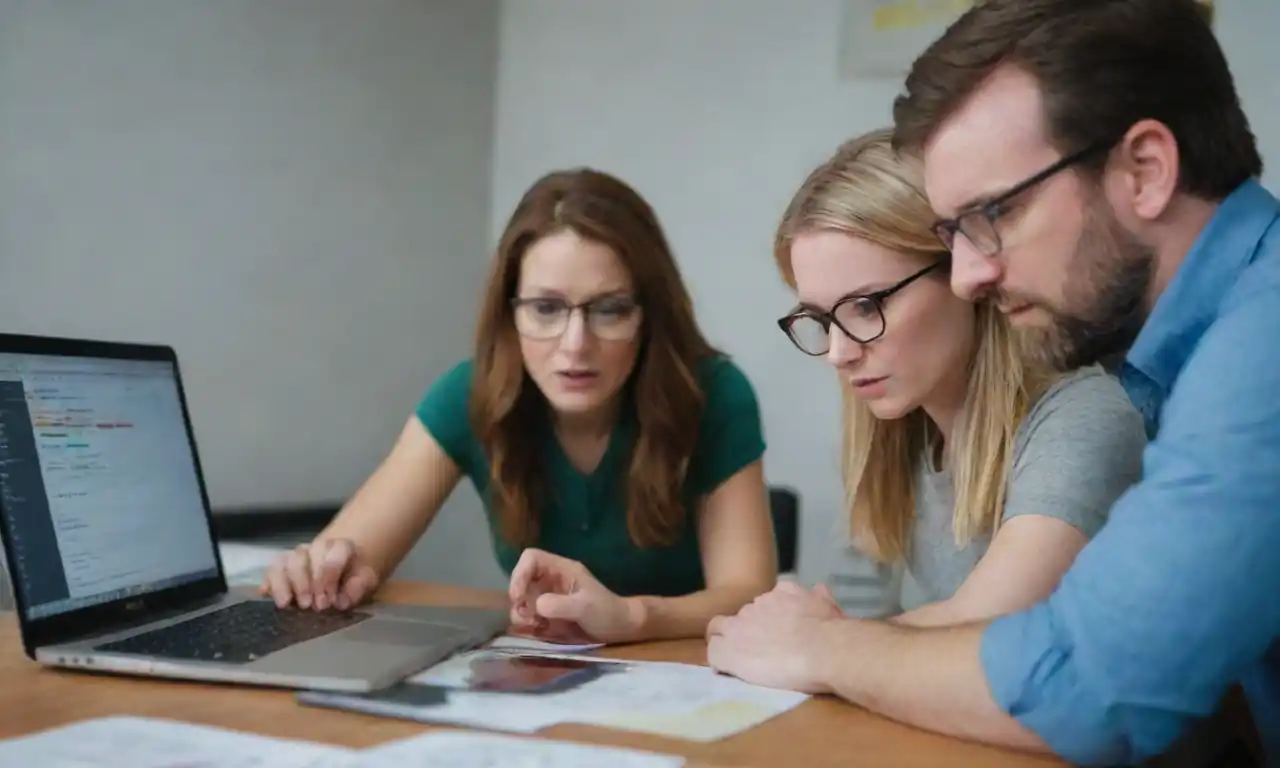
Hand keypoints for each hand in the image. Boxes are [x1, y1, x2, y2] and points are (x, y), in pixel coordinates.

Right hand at [259, 538, 378, 610]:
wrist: (344, 572)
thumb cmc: (354, 578)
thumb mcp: (365, 582)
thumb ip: (358, 587)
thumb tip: (341, 602)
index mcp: (340, 547)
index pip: (332, 556)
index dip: (329, 578)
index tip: (329, 601)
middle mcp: (315, 547)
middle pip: (303, 558)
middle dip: (305, 583)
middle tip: (310, 606)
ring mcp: (296, 556)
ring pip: (284, 562)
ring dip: (284, 584)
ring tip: (287, 604)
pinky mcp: (281, 566)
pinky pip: (270, 570)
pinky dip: (268, 582)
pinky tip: (266, 594)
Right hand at [507, 549, 641, 643]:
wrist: (621, 629)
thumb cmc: (607, 612)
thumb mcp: (586, 607)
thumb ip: (561, 605)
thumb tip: (537, 605)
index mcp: (562, 570)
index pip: (531, 558)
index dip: (520, 573)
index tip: (518, 596)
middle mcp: (552, 581)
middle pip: (522, 579)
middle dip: (519, 597)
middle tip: (526, 617)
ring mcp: (550, 597)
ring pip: (523, 599)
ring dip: (522, 613)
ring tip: (535, 626)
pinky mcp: (550, 614)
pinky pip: (530, 615)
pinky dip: (529, 624)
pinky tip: (540, 631)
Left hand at [705, 582, 842, 693]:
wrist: (821, 648)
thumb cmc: (830, 631)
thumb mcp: (828, 607)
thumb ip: (820, 597)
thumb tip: (820, 589)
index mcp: (779, 593)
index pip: (762, 603)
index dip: (764, 620)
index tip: (773, 634)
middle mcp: (756, 604)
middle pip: (741, 617)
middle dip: (746, 633)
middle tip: (759, 652)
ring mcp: (739, 626)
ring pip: (719, 631)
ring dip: (726, 644)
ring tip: (738, 662)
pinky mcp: (729, 650)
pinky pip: (714, 654)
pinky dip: (719, 663)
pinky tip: (728, 672)